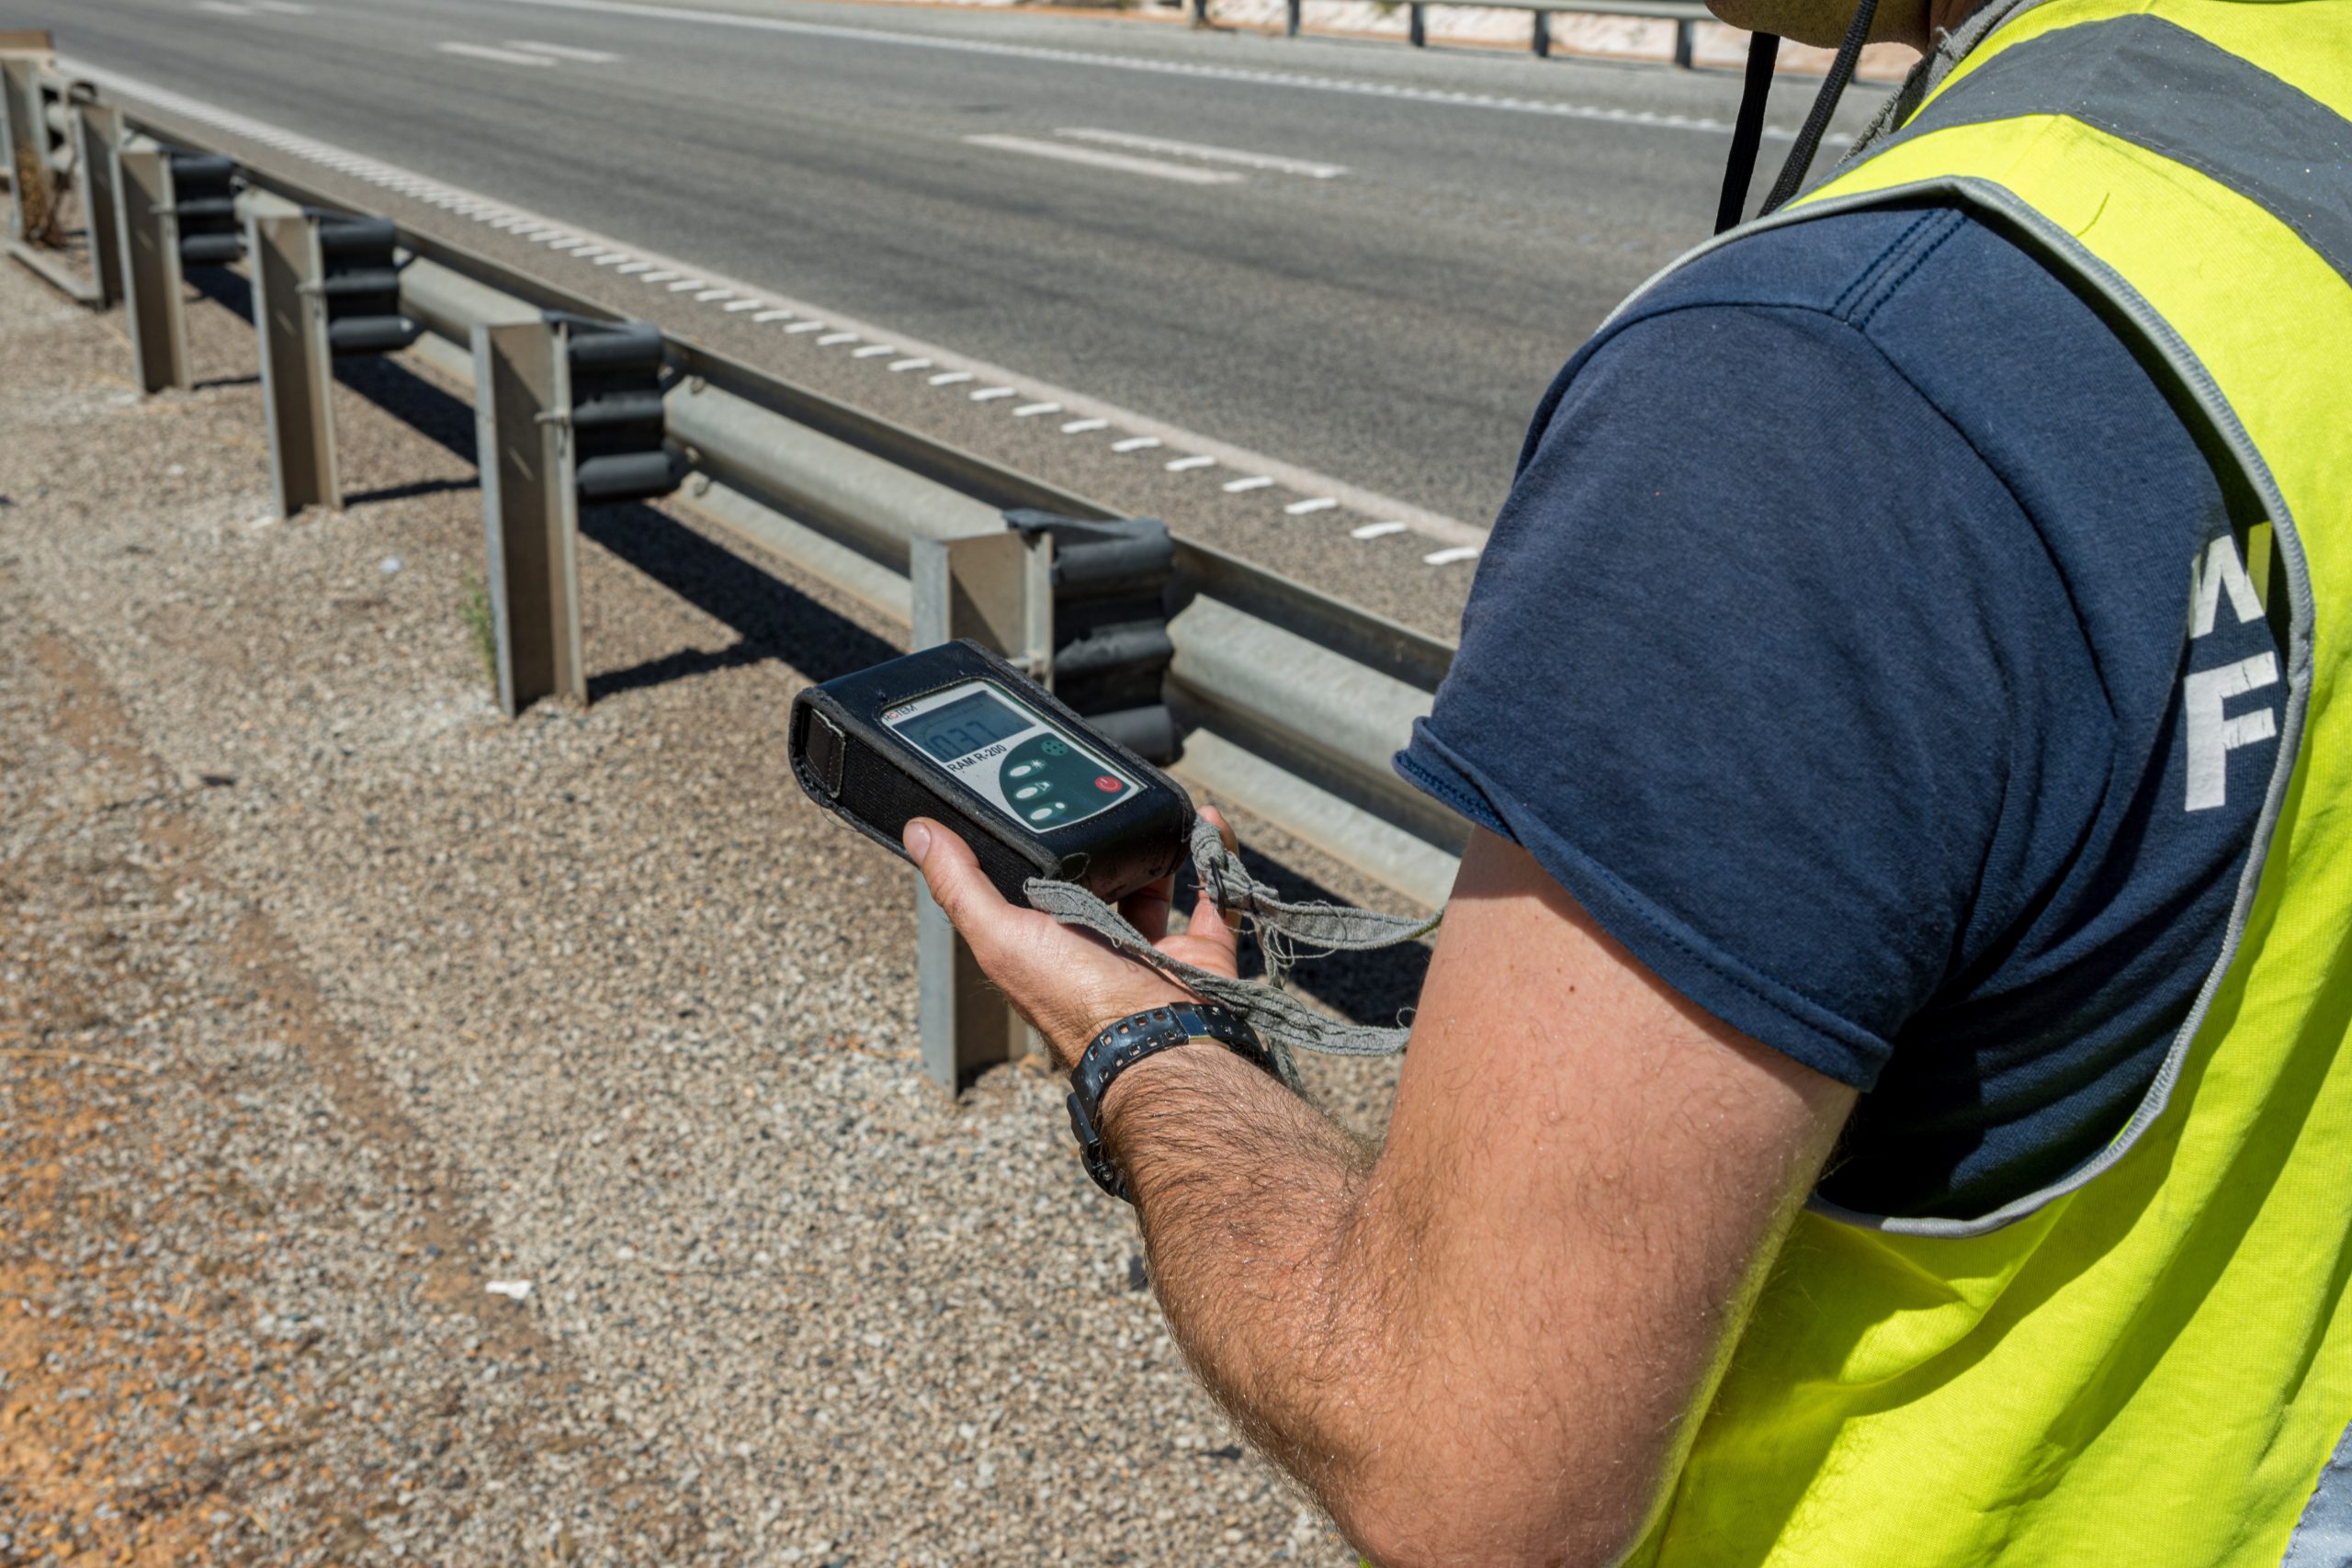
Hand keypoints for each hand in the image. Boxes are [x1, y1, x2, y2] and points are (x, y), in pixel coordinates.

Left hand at [903, 808, 1241, 1070]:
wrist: (1157, 1034)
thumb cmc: (1073, 998)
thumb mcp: (999, 934)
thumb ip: (960, 883)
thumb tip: (918, 831)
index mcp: (1044, 941)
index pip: (1034, 884)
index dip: (1035, 844)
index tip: (1038, 796)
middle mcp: (1094, 942)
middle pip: (1097, 877)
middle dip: (1102, 839)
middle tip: (1103, 793)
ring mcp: (1149, 945)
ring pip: (1154, 881)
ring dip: (1157, 842)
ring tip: (1154, 803)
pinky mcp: (1198, 948)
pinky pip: (1212, 894)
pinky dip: (1215, 856)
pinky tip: (1209, 821)